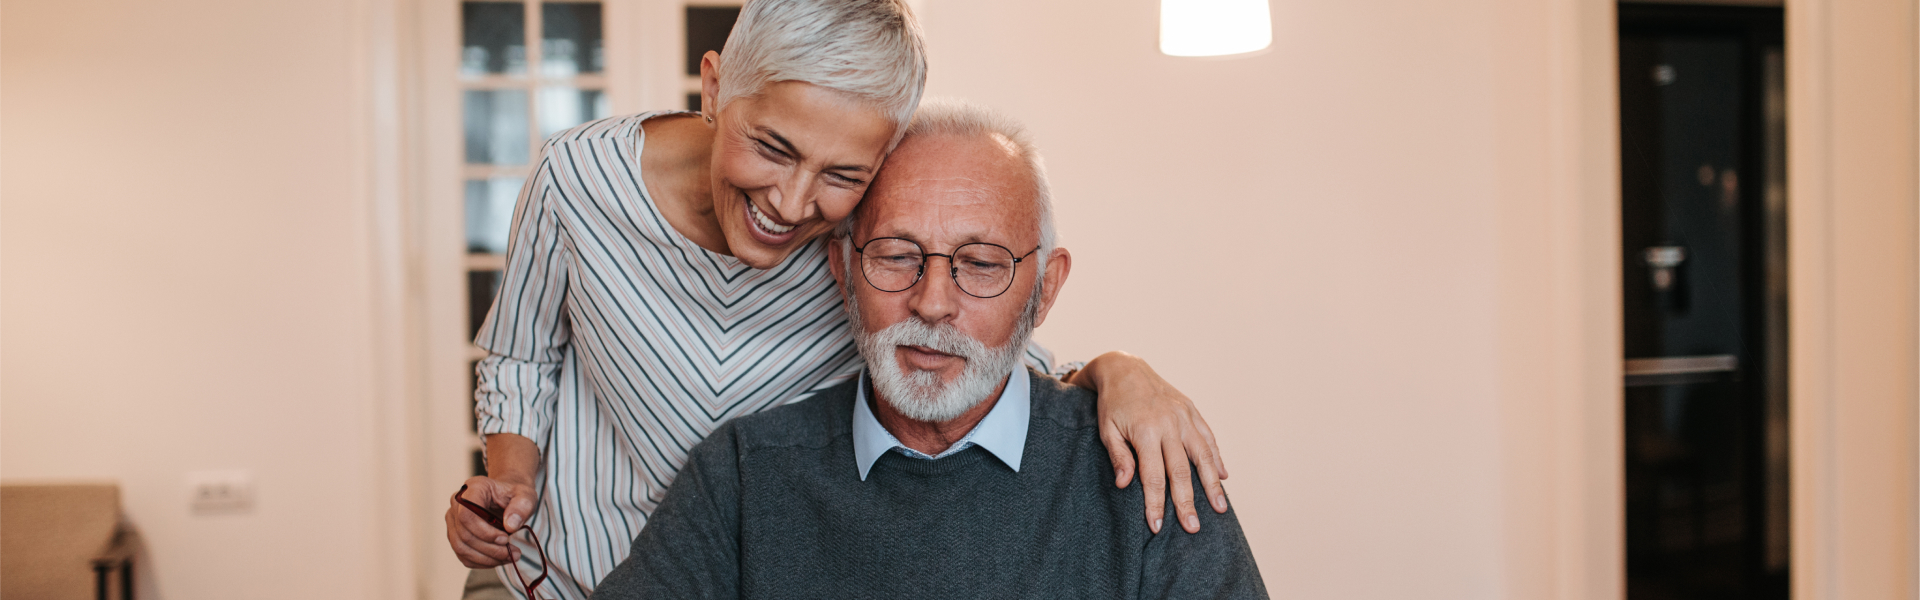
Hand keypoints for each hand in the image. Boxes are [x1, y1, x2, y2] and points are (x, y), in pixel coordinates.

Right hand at [445, 475, 537, 567]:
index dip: (484, 532)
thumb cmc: (514, 495)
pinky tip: (499, 559)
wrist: (507, 498)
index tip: (506, 539)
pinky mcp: (455, 535)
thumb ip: (522, 507)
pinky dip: (481, 561)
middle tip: (513, 552)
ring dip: (486, 558)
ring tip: (509, 557)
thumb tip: (510, 525)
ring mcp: (453, 520)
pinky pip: (463, 555)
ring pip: (461, 548)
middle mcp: (457, 503)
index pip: (467, 515)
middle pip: (464, 534)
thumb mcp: (526, 496)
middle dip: (490, 549)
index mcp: (473, 489)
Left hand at [1076, 351, 1228, 534]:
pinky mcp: (1191, 410)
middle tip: (1193, 527)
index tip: (1157, 526)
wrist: (1125, 368)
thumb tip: (1125, 485)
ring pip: (1203, 455)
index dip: (1155, 503)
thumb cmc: (1113, 404)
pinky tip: (1223, 476)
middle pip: (1181, 471)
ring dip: (1212, 483)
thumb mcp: (1107, 430)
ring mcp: (1183, 416)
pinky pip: (1208, 437)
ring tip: (1220, 508)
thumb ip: (1118, 457)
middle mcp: (1169, 424)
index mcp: (1145, 431)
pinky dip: (1217, 457)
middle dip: (1187, 502)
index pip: (1153, 476)